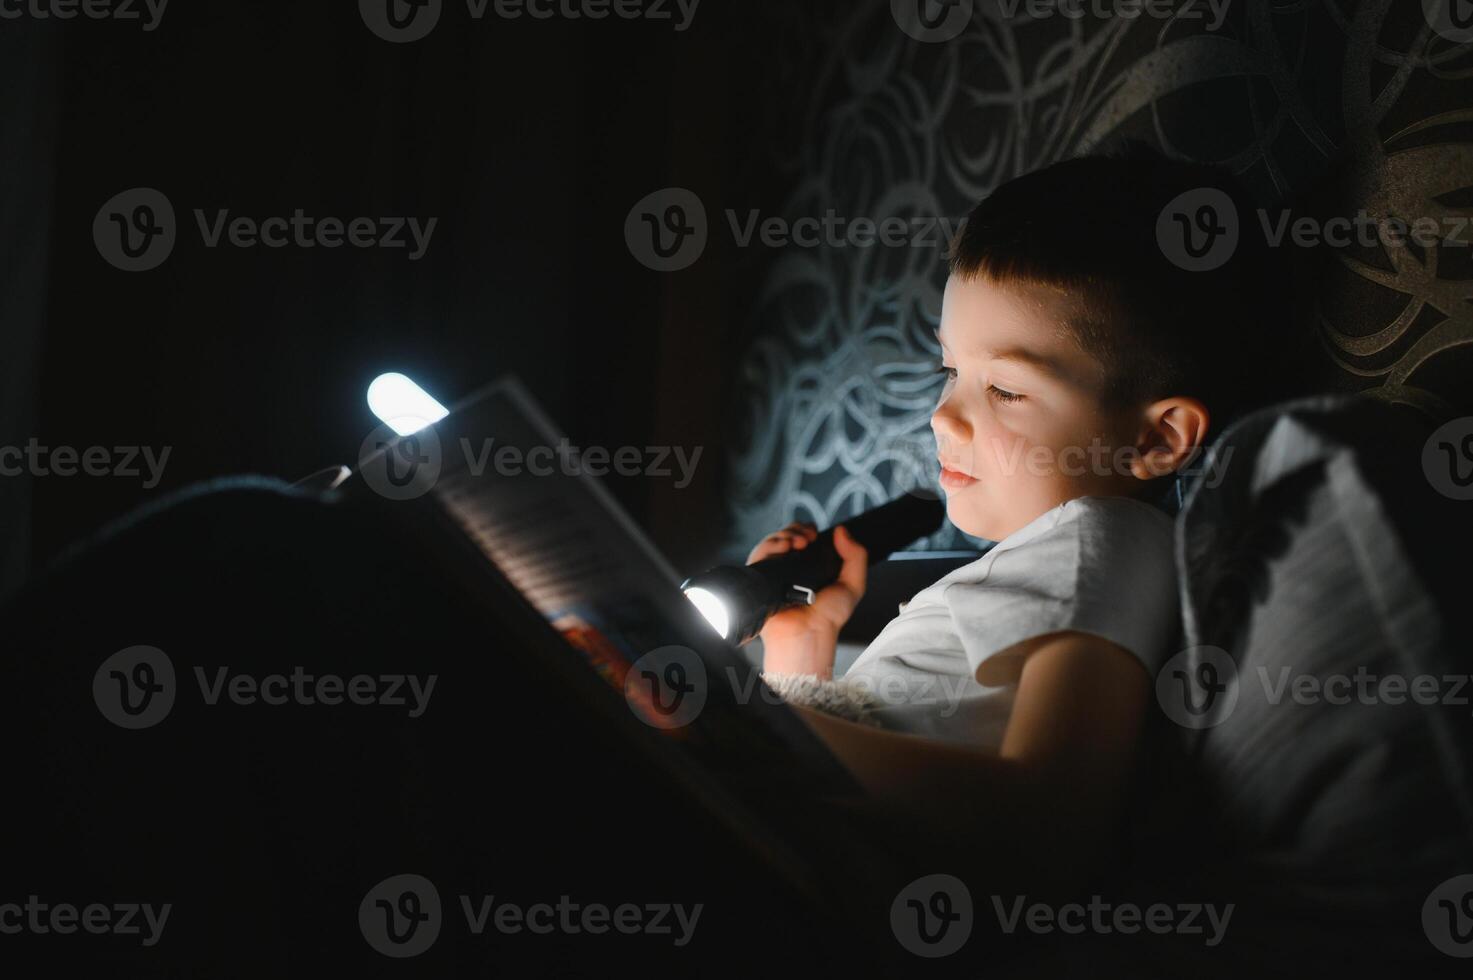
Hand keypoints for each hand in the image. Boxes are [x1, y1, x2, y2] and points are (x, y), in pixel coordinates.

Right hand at [747, 522, 867, 678]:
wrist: (809, 634)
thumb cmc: (828, 618)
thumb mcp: (853, 584)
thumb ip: (856, 556)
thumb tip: (842, 531)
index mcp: (809, 568)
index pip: (802, 538)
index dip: (807, 530)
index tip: (815, 534)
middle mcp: (790, 569)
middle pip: (786, 535)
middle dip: (796, 529)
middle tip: (807, 538)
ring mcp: (773, 572)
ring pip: (772, 541)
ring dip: (785, 534)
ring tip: (798, 543)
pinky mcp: (760, 578)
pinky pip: (759, 554)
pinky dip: (770, 544)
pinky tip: (784, 547)